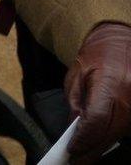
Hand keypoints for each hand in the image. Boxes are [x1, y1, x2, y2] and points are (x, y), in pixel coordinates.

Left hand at [65, 22, 130, 163]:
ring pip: (121, 133)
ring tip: (85, 150)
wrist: (119, 43)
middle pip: (111, 132)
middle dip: (92, 148)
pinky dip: (114, 134)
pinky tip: (100, 138)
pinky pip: (127, 127)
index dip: (84, 138)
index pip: (97, 120)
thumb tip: (74, 128)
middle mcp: (130, 97)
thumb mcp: (76, 76)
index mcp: (110, 84)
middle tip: (76, 159)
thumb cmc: (95, 57)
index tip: (72, 149)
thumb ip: (75, 103)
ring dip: (103, 143)